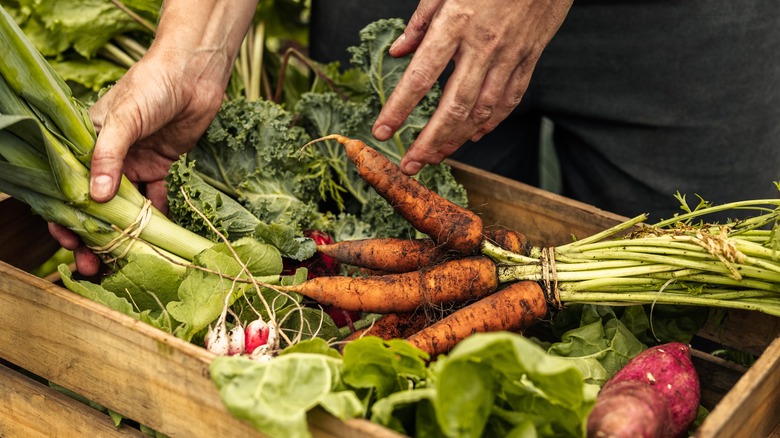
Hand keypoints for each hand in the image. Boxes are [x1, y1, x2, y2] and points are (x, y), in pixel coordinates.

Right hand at [45, 0, 256, 275]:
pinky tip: (158, 240)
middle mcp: (108, 158)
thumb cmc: (152, 85)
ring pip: (125, 208)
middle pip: (96, 205)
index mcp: (86, 143)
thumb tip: (95, 198)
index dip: (66, 216)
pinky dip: (157, 218)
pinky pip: (156, 200)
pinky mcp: (161, 168)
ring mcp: (134, 164)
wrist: (194, 74)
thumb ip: (109, 155)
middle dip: (94, 236)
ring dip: (124, 235)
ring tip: (123, 263)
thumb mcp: (124, 117)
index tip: (69, 242)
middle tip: (94, 266)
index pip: (68, 186)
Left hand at [372, 0, 571, 174]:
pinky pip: (511, 99)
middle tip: (411, 164)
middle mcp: (482, 46)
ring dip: (457, 139)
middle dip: (429, 142)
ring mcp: (509, 55)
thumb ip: (421, 21)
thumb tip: (398, 52)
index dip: (399, 109)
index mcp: (456, 24)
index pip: (420, 77)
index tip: (382, 131)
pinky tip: (475, 135)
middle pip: (453, 107)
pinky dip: (492, 122)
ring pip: (482, 110)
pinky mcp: (529, 57)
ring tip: (437, 156)